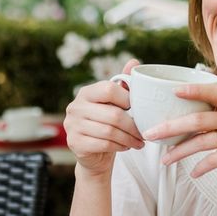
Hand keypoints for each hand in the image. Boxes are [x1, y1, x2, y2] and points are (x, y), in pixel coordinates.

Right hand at [63, 57, 144, 175]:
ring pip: (109, 132)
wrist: (93, 153)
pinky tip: (126, 146)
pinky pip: (103, 144)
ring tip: (139, 141)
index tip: (139, 110)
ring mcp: (72, 125)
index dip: (127, 99)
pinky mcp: (74, 142)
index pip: (109, 89)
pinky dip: (119, 146)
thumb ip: (123, 84)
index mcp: (86, 92)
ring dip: (129, 138)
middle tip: (144, 132)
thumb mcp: (115, 104)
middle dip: (133, 126)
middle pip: (112, 114)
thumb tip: (134, 62)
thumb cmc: (106, 124)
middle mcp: (75, 107)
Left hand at [143, 83, 216, 186]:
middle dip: (171, 127)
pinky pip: (216, 160)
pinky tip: (194, 174)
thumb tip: (194, 118)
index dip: (193, 90)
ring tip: (165, 160)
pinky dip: (202, 168)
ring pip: (203, 142)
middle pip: (198, 120)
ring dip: (180, 152)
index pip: (214, 92)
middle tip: (150, 133)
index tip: (172, 91)